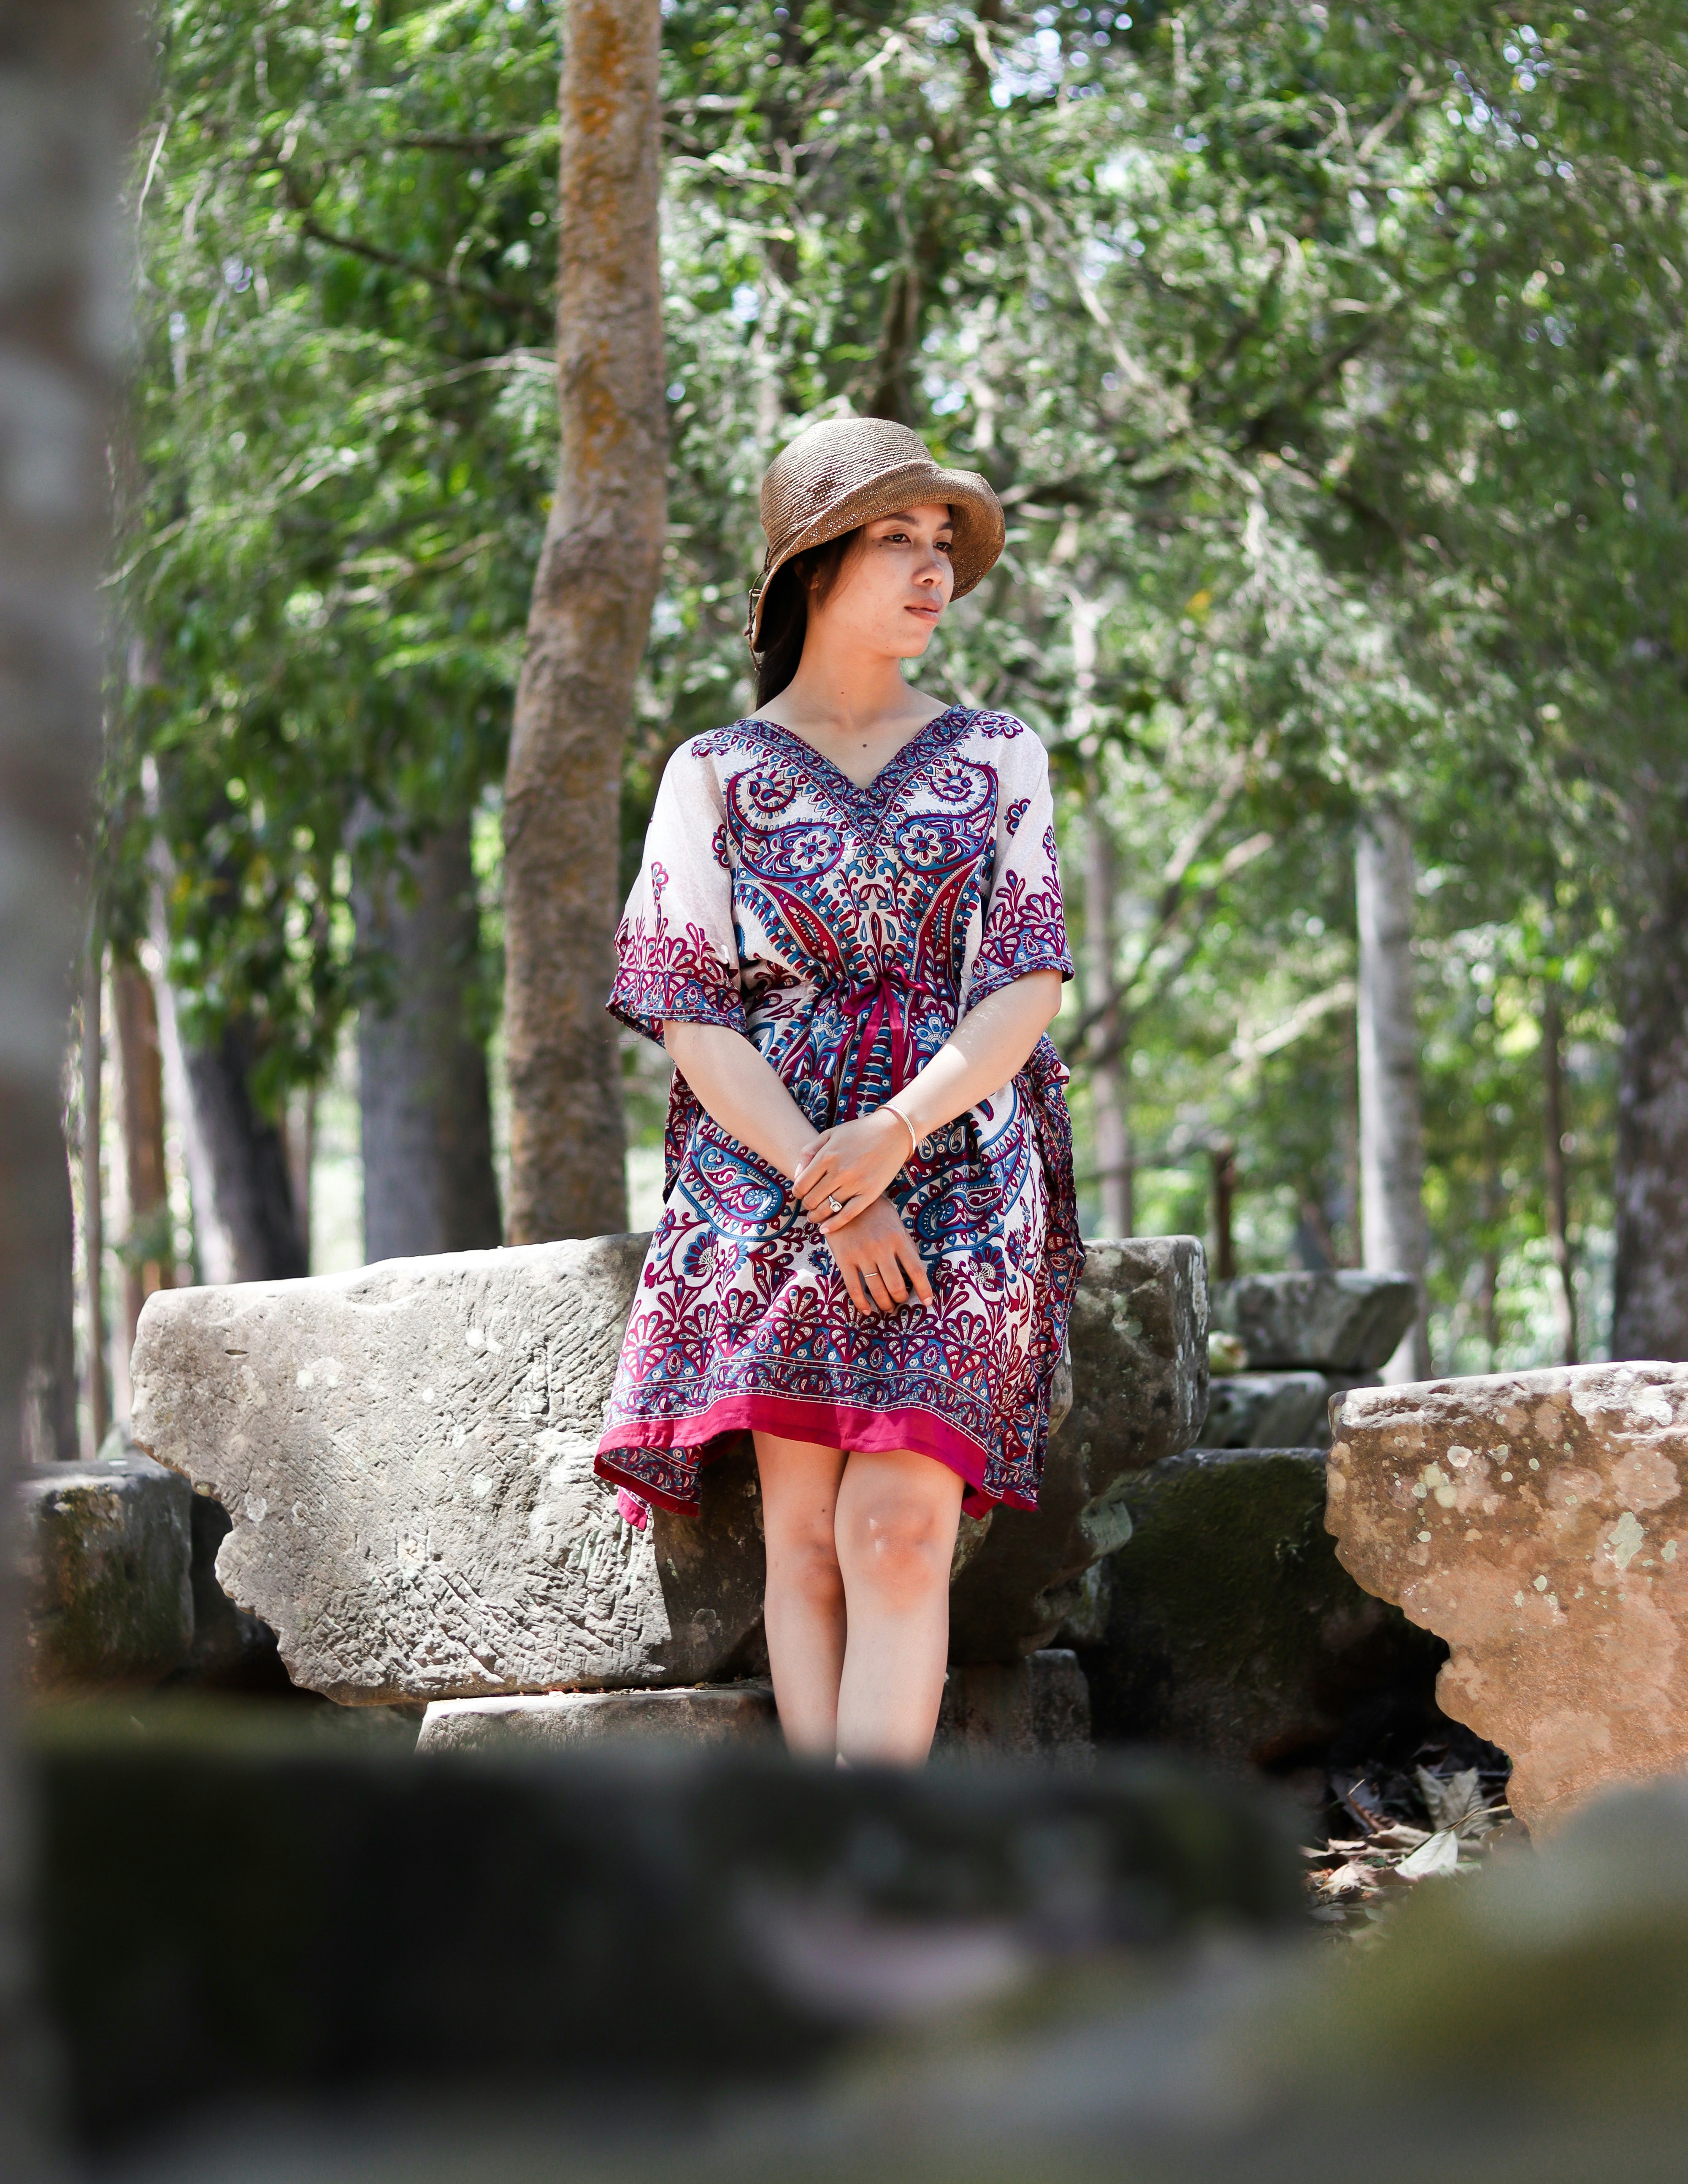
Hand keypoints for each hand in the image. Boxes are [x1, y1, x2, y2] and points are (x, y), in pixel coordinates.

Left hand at [794, 1109, 912, 1234]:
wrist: (893, 1133)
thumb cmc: (859, 1132)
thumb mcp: (830, 1134)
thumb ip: (809, 1151)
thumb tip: (796, 1175)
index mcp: (827, 1156)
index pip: (801, 1185)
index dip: (797, 1193)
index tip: (801, 1193)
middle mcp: (839, 1171)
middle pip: (812, 1199)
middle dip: (806, 1205)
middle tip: (809, 1204)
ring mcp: (855, 1184)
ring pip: (827, 1209)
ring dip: (816, 1216)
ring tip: (814, 1216)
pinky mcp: (870, 1194)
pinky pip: (847, 1215)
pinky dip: (834, 1225)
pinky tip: (825, 1230)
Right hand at [822, 1194, 934, 1314]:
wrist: (842, 1199)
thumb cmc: (874, 1212)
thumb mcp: (896, 1223)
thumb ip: (906, 1246)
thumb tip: (916, 1272)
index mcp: (898, 1238)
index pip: (916, 1270)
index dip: (924, 1290)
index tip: (927, 1303)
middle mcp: (881, 1248)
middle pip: (896, 1285)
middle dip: (901, 1299)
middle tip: (900, 1301)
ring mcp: (862, 1254)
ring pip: (877, 1290)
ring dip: (885, 1304)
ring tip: (887, 1307)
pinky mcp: (844, 1259)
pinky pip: (853, 1288)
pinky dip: (861, 1303)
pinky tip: (867, 1310)